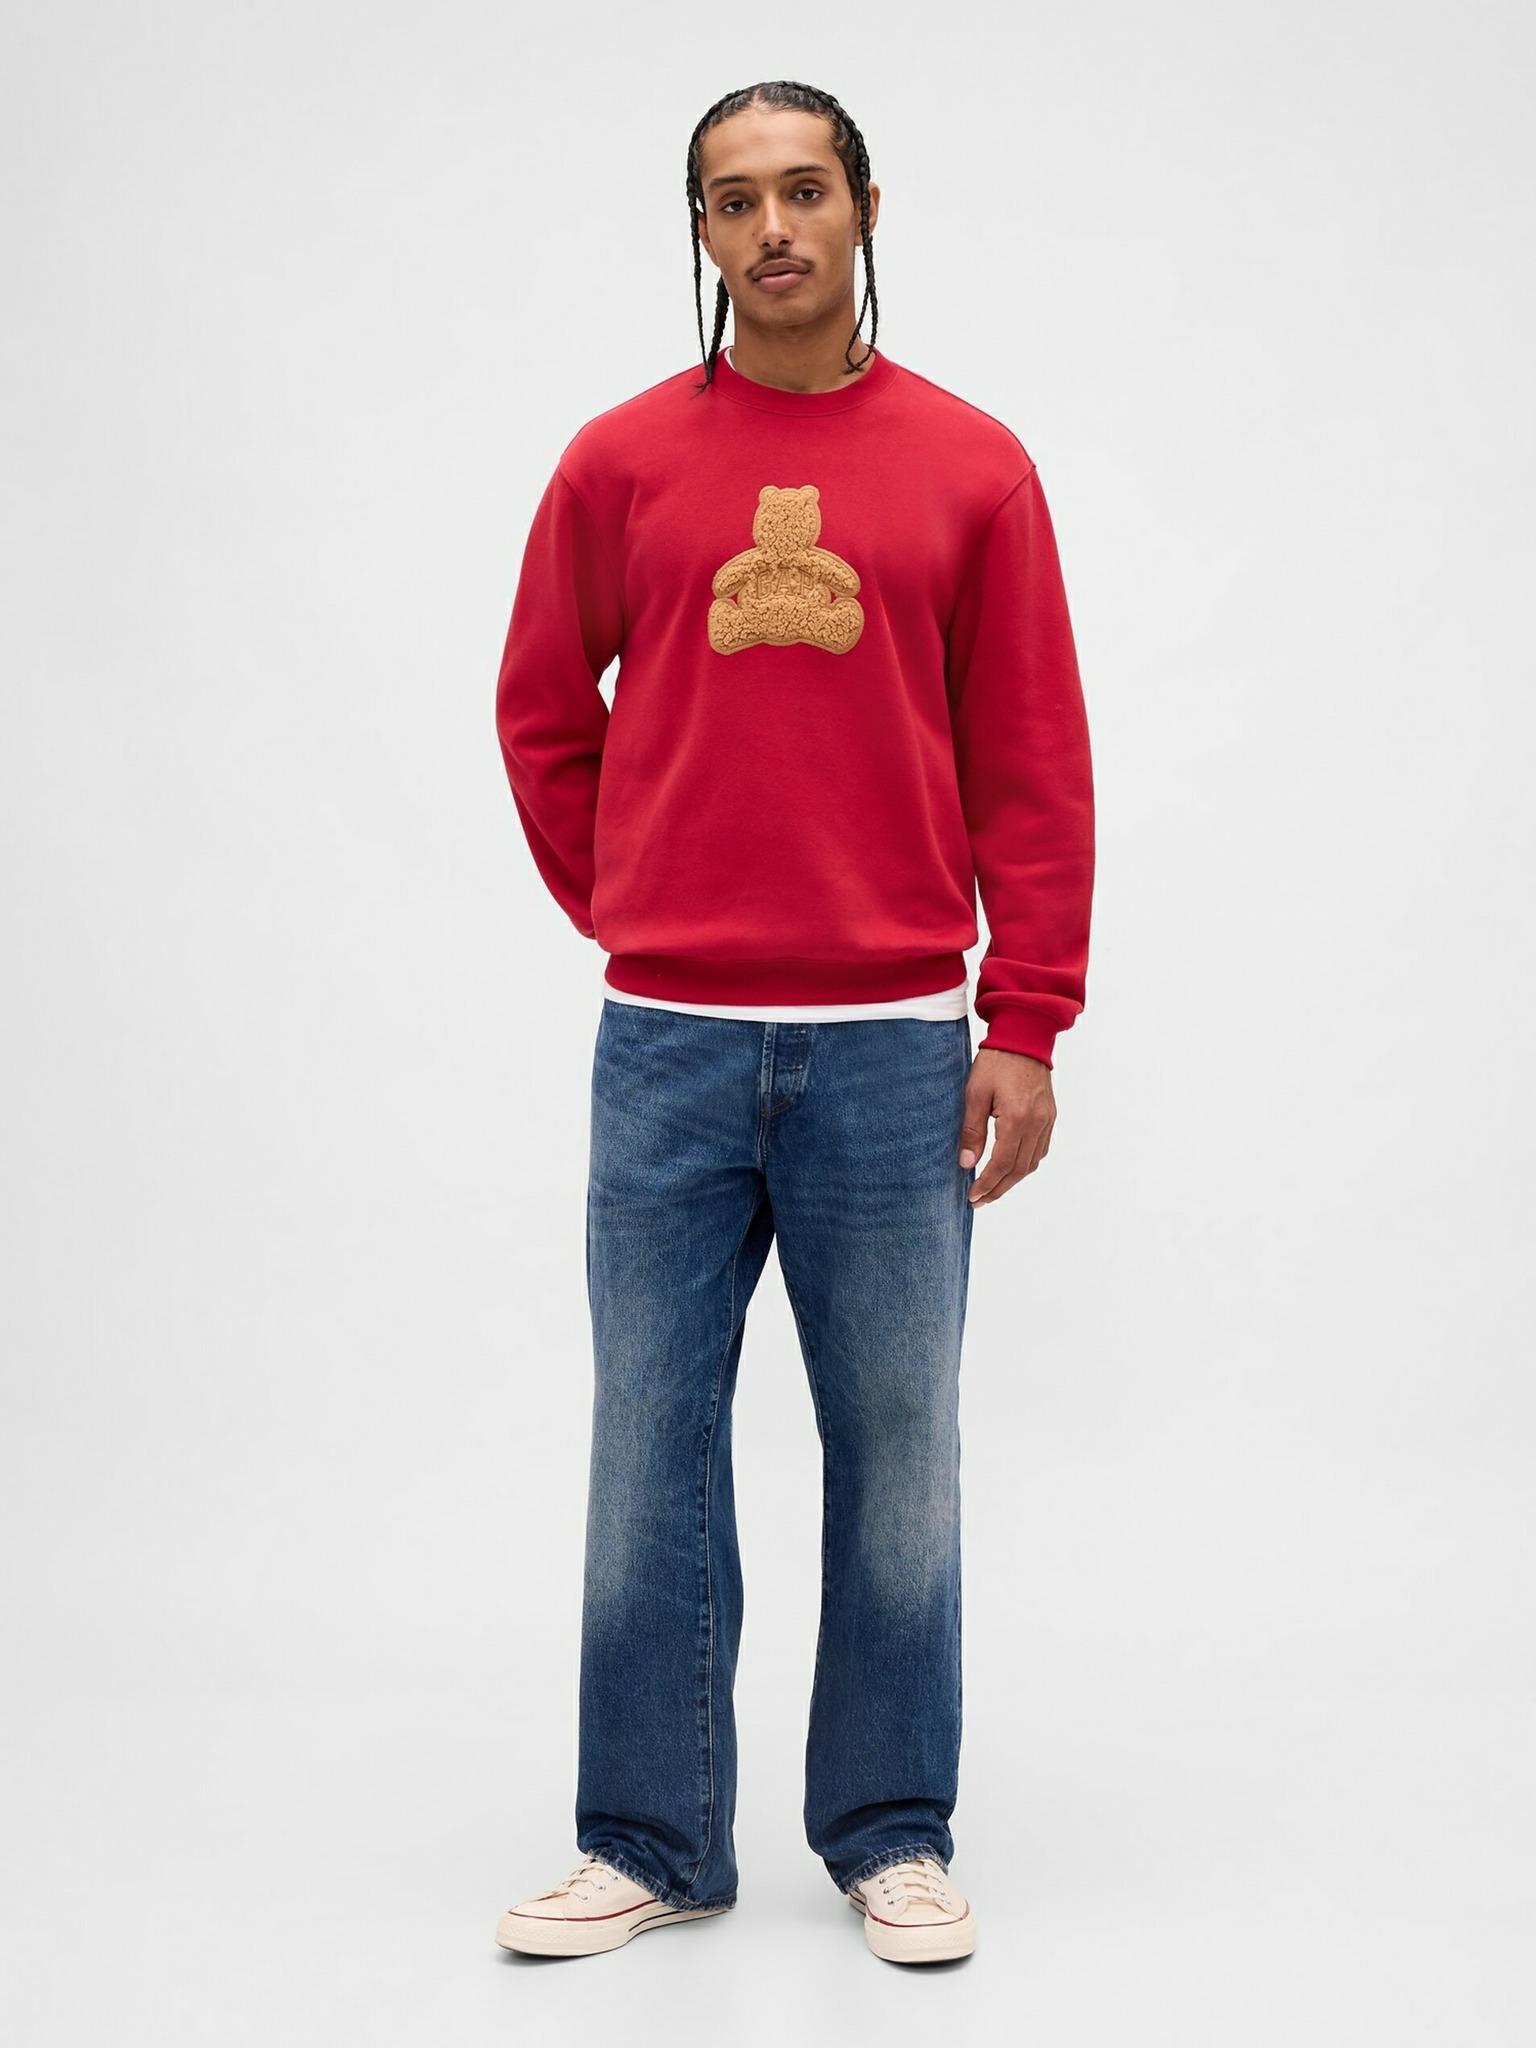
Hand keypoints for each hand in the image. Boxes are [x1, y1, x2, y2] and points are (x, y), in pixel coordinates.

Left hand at [957, 1048, 1055, 1205]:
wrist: (1024, 1036)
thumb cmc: (996, 1061)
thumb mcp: (975, 1094)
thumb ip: (972, 1130)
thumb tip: (967, 1163)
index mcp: (1017, 1118)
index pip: (1002, 1164)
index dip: (987, 1184)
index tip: (972, 1196)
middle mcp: (1037, 1123)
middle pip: (1019, 1169)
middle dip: (998, 1188)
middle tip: (980, 1200)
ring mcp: (1047, 1120)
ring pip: (1031, 1163)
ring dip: (1012, 1179)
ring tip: (992, 1188)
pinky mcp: (1050, 1116)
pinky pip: (1040, 1149)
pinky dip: (1025, 1164)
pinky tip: (1010, 1167)